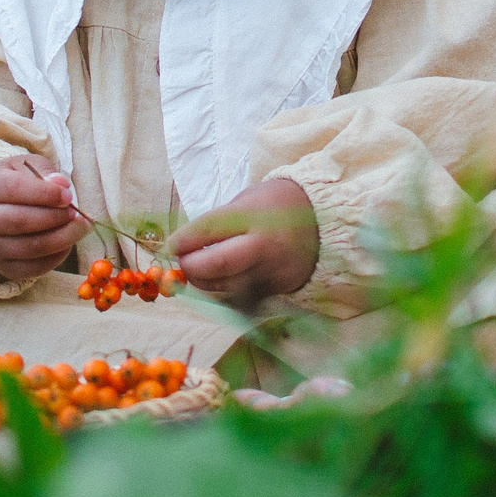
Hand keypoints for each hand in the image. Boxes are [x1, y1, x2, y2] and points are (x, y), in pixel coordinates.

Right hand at [0, 155, 85, 282]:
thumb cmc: (15, 183)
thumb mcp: (26, 167)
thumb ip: (44, 172)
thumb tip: (61, 184)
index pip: (13, 189)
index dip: (44, 193)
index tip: (68, 195)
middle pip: (20, 221)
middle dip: (54, 217)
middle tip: (74, 213)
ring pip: (30, 247)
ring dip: (61, 238)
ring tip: (79, 227)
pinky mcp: (4, 267)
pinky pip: (34, 268)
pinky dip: (57, 257)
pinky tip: (67, 242)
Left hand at [171, 176, 318, 309]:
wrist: (324, 223)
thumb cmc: (277, 204)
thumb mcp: (247, 201)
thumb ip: (219, 222)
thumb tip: (185, 243)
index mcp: (254, 216)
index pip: (209, 230)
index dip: (184, 240)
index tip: (171, 244)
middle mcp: (263, 246)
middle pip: (217, 264)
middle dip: (191, 266)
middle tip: (181, 261)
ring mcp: (270, 271)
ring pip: (225, 286)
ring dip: (203, 281)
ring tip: (196, 268)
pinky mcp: (274, 289)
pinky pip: (240, 295)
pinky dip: (223, 289)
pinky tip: (218, 279)